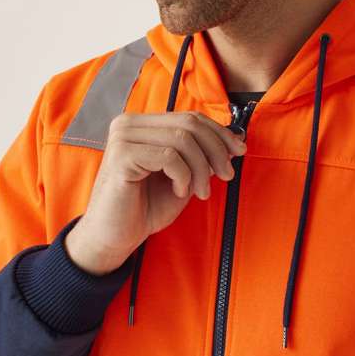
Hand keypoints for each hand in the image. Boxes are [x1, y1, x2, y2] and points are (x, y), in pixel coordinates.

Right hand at [64, 111, 246, 274]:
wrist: (115, 238)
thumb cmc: (146, 206)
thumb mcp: (183, 175)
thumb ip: (201, 154)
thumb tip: (234, 138)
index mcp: (142, 124)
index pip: (190, 117)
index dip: (220, 133)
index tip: (239, 151)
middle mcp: (129, 124)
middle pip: (189, 124)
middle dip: (216, 150)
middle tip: (226, 175)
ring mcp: (123, 137)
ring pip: (183, 139)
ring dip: (201, 168)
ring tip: (200, 191)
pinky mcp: (122, 156)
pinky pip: (169, 157)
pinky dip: (183, 176)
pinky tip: (179, 192)